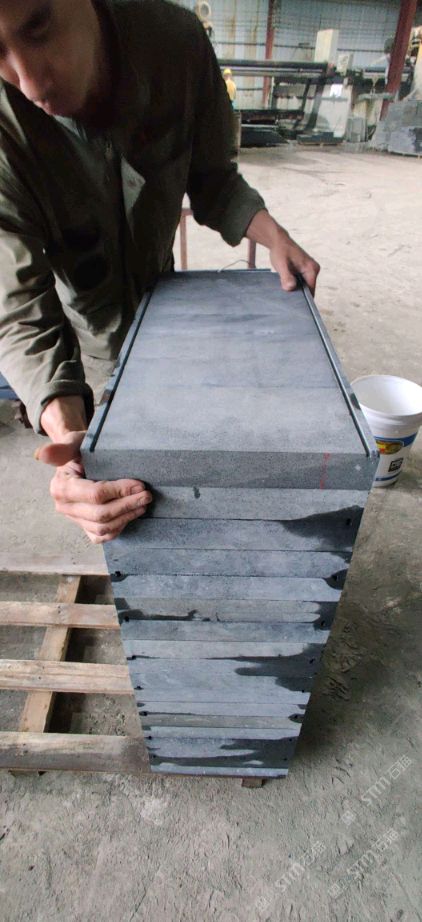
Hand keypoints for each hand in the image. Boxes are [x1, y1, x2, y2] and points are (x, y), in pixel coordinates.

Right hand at [35, 431, 151, 543]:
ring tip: (143, 504)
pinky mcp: (83, 527)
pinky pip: (101, 536)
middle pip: (101, 515)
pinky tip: (130, 515)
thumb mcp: (74, 442)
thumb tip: (41, 454)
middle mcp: (65, 507)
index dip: (119, 491)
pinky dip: (118, 528)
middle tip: (147, 495)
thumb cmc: (80, 449)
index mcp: (61, 487)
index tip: (139, 484)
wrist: (79, 459)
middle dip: (127, 506)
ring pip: (103, 528)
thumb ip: (62, 448)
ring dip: (126, 518)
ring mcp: (74, 519)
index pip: (95, 495)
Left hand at [246, 210, 319, 294]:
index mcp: (311, 269)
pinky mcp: (306, 269)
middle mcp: (314, 269)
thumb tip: (291, 288)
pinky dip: (294, 283)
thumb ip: (286, 277)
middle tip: (286, 292)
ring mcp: (311, 269)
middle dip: (298, 293)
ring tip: (285, 284)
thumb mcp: (281, 265)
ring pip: (304, 286)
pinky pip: (302, 281)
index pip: (310, 291)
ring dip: (295, 288)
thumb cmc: (280, 251)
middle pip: (308, 289)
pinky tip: (287, 281)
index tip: (293, 302)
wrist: (278, 241)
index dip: (301, 298)